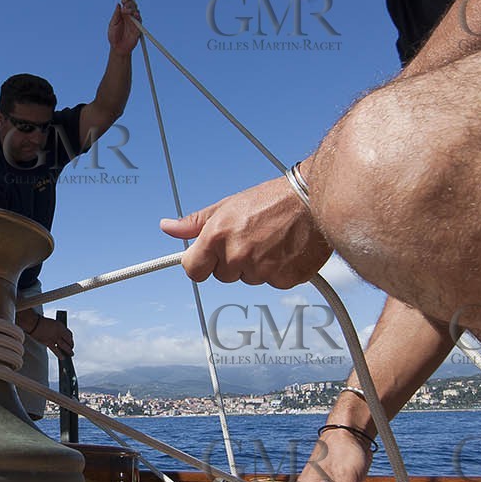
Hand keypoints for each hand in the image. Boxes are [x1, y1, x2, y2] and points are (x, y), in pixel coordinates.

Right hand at [29, 315, 74, 357]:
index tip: (70, 341)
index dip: (71, 339)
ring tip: (71, 354)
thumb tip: (61, 336)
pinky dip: (60, 355)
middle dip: (71, 345)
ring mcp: (54, 338)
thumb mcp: (54, 323)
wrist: (34, 323)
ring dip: (68, 351)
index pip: (70, 334)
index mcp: (61, 326)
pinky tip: (63, 358)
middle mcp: (59, 332)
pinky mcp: (49, 343)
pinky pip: (56, 350)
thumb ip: (58, 329)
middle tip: (72, 348)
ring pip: (64, 346)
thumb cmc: (42, 322)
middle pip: (69, 340)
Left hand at [107, 0, 140, 54]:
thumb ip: (116, 15)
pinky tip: (135, 15)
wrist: (118, 48)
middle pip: (132, 5)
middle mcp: (129, 17)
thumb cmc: (113, 37)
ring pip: (137, 11)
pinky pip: (140, 20)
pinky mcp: (138, 28)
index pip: (126, 4)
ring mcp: (134, 22)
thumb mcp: (112, 24)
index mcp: (122, 14)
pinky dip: (138, 16)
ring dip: (133, 9)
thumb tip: (118, 4)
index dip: (126, 0)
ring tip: (128, 12)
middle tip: (125, 6)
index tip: (123, 0)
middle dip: (130, 3)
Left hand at [159, 176, 330, 286]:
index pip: (192, 270)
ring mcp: (261, 270)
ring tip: (271, 240)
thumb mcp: (228, 205)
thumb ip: (195, 222)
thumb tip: (167, 227)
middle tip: (250, 238)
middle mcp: (237, 256)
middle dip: (232, 261)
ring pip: (248, 279)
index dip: (199, 264)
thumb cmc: (271, 199)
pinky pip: (272, 283)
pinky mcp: (284, 279)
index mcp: (218, 236)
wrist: (313, 198)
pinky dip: (279, 270)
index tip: (208, 258)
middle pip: (222, 275)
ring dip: (256, 266)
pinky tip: (286, 249)